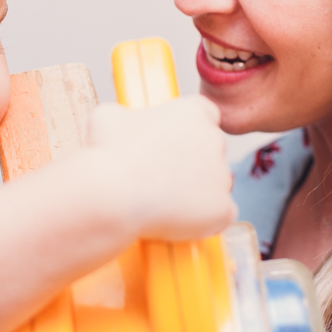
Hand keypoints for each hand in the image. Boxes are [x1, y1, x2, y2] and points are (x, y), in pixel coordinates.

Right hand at [86, 96, 234, 239]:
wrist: (113, 195)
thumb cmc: (108, 153)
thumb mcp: (110, 117)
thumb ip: (128, 116)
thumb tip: (122, 123)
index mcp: (192, 112)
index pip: (204, 114)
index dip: (187, 129)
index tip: (173, 140)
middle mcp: (214, 140)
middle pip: (210, 149)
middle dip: (190, 161)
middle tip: (161, 174)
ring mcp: (221, 177)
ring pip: (213, 184)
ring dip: (195, 190)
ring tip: (161, 199)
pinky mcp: (222, 210)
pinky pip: (218, 214)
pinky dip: (201, 219)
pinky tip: (176, 219)